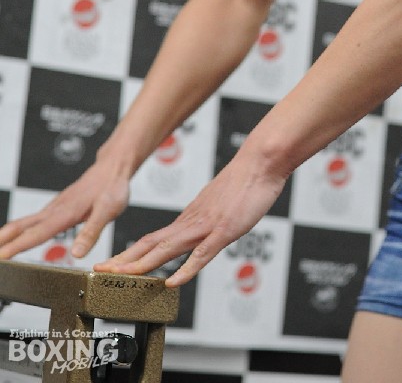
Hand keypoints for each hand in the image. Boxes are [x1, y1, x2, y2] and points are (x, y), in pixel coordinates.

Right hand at [0, 161, 129, 260]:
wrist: (114, 167)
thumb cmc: (113, 187)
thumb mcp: (108, 210)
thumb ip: (92, 232)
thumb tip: (77, 253)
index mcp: (65, 213)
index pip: (36, 234)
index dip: (16, 247)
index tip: (1, 257)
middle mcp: (56, 209)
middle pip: (22, 226)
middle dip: (3, 240)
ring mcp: (56, 207)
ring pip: (25, 222)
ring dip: (8, 235)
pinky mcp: (59, 206)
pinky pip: (34, 219)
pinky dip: (20, 229)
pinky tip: (19, 236)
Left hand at [93, 151, 287, 286]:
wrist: (260, 161)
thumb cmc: (245, 180)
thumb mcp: (219, 203)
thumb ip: (207, 218)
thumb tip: (200, 230)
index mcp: (190, 217)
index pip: (153, 239)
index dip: (130, 253)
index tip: (112, 263)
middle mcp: (192, 221)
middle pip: (151, 243)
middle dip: (124, 259)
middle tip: (100, 270)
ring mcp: (206, 226)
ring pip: (168, 248)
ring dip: (143, 263)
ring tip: (121, 276)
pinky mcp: (224, 230)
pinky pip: (201, 253)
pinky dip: (185, 269)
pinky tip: (172, 281)